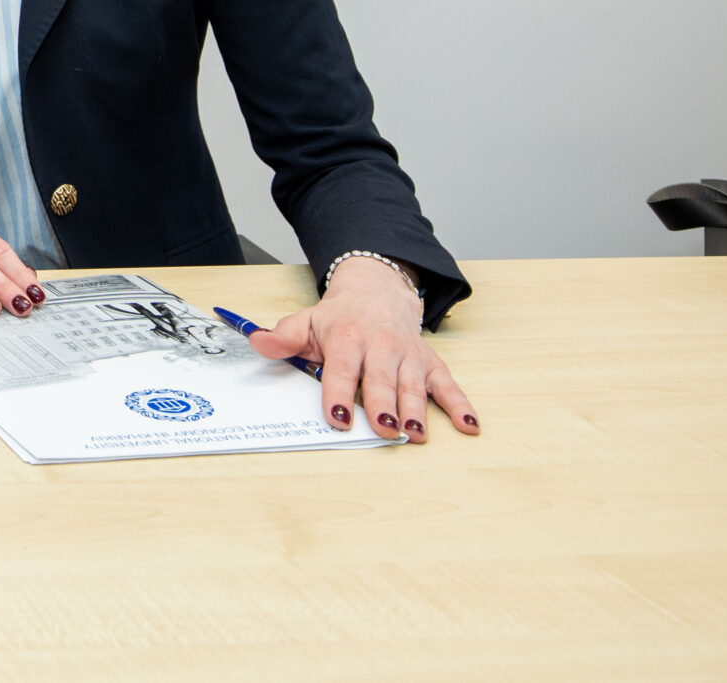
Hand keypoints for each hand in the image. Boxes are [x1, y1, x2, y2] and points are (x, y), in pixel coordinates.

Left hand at [249, 255, 479, 441]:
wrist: (375, 292)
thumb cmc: (338, 318)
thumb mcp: (306, 322)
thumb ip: (282, 337)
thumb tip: (257, 341)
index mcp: (347, 339)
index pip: (341, 370)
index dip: (338, 394)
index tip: (337, 418)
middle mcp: (381, 347)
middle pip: (381, 380)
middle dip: (382, 405)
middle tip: (384, 429)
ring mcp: (408, 356)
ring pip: (413, 385)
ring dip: (417, 410)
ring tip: (416, 434)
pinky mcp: (430, 363)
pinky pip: (448, 385)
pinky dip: (461, 405)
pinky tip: (469, 426)